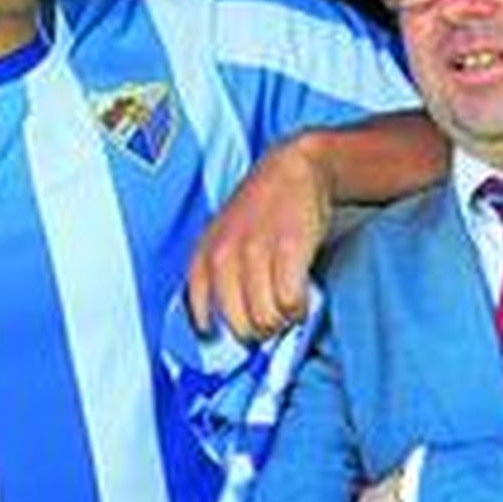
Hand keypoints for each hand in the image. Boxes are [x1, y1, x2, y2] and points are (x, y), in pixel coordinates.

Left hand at [187, 134, 333, 339]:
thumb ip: (216, 276)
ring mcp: (255, 252)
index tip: (240, 328)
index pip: (201, 315)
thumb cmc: (259, 210)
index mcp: (203, 257)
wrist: (291, 170)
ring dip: (283, 319)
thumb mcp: (221, 238)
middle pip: (241, 326)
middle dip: (260, 329)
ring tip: (288, 304)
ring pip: (267, 318)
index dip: (222, 331)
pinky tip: (301, 296)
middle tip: (272, 317)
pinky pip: (291, 302)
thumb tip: (220, 326)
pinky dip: (299, 308)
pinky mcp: (287, 249)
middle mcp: (224, 257)